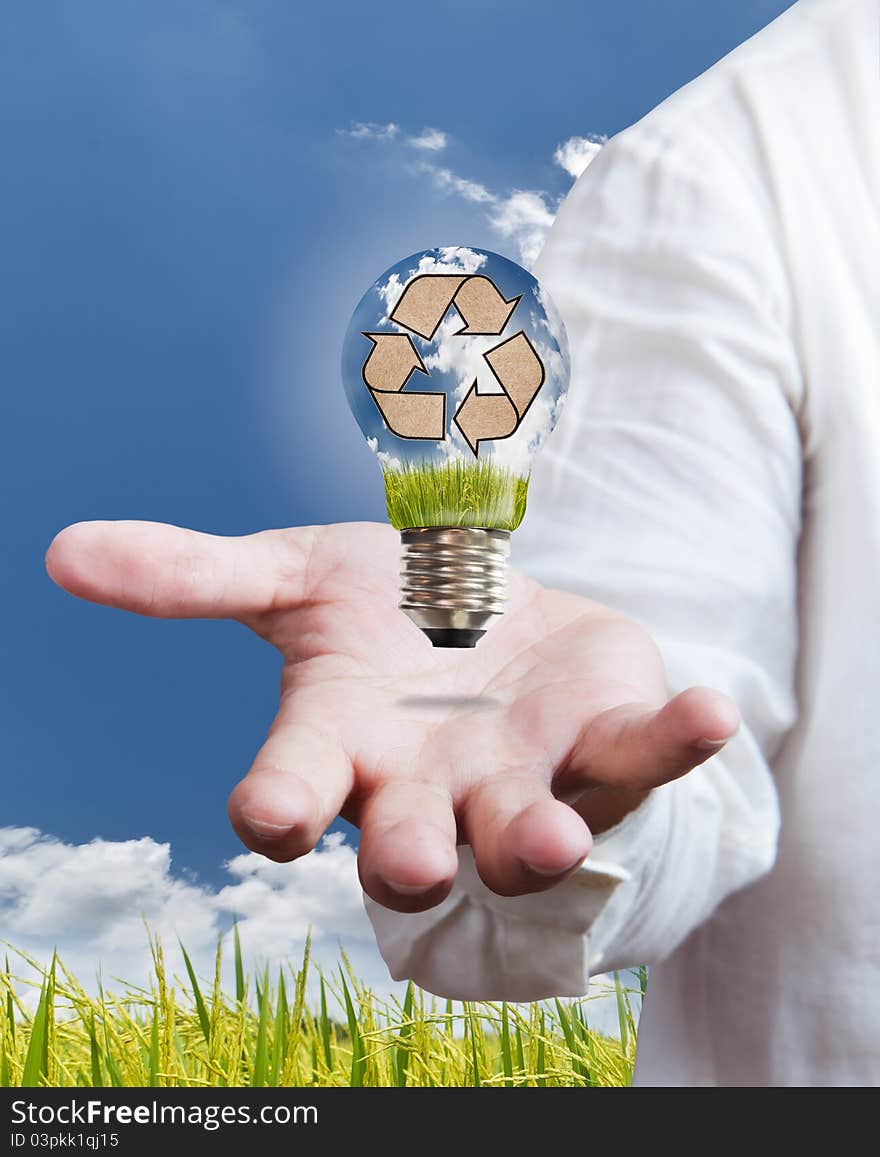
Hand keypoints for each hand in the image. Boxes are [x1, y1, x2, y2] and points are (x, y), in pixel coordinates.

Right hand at [46, 520, 738, 912]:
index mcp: (341, 748)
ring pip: (525, 828)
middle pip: (412, 843)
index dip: (281, 809)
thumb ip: (191, 574)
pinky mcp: (601, 745)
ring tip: (553, 835)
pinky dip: (674, 739)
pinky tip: (709, 711)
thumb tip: (60, 550)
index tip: (271, 813)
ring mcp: (520, 776)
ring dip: (538, 835)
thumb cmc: (381, 613)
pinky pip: (640, 755)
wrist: (491, 615)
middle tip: (420, 862)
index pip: (294, 796)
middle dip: (415, 856)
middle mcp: (426, 786)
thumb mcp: (291, 579)